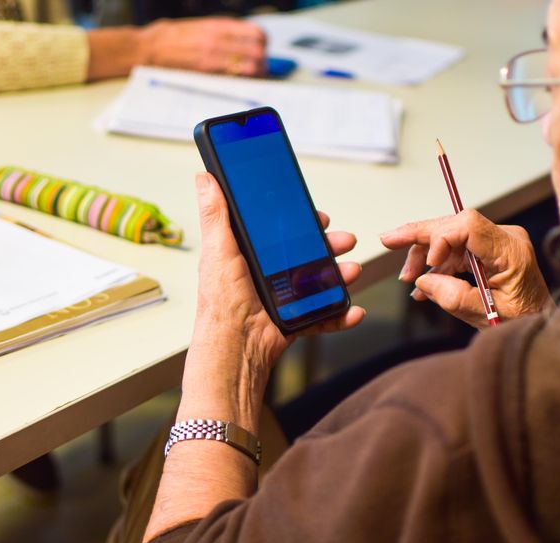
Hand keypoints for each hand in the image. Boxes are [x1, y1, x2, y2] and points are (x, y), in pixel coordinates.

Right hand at [138, 18, 266, 75]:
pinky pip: (235, 78)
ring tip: (252, 78)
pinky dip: (242, 81)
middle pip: (258, 52)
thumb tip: (244, 38)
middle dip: (263, 62)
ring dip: (256, 74)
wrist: (149, 47)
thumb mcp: (202, 25)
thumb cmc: (173, 37)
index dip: (264, 44)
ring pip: (251, 67)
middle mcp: (219, 39)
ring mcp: (214, 56)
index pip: (256, 33)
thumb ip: (223, 31)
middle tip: (260, 68)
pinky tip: (239, 83)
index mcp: (219, 25)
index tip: (262, 49)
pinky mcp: (207, 72)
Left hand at [190, 172, 365, 372]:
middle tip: (345, 240)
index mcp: (251, 256)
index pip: (282, 234)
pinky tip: (355, 311)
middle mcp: (269, 276)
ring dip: (341, 276)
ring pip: (321, 283)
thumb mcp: (218, 251)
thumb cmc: (221, 301)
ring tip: (352, 271)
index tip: (319, 217)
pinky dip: (341, 315)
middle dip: (331, 247)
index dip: (303, 224)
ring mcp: (285, 299)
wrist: (235, 347)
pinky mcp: (295, 321)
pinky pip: (324, 317)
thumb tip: (204, 178)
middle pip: (308, 255)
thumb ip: (215, 215)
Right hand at [380, 209, 553, 327]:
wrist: (542, 323)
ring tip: (408, 278)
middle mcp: (505, 239)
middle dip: (420, 236)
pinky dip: (436, 262)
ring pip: (450, 234)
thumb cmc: (525, 321)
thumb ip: (454, 298)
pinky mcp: (489, 250)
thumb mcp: (488, 317)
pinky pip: (456, 248)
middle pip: (455, 224)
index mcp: (511, 252)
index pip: (469, 225)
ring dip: (425, 253)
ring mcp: (497, 243)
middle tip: (389, 242)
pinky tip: (422, 281)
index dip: (441, 237)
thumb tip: (423, 281)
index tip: (428, 263)